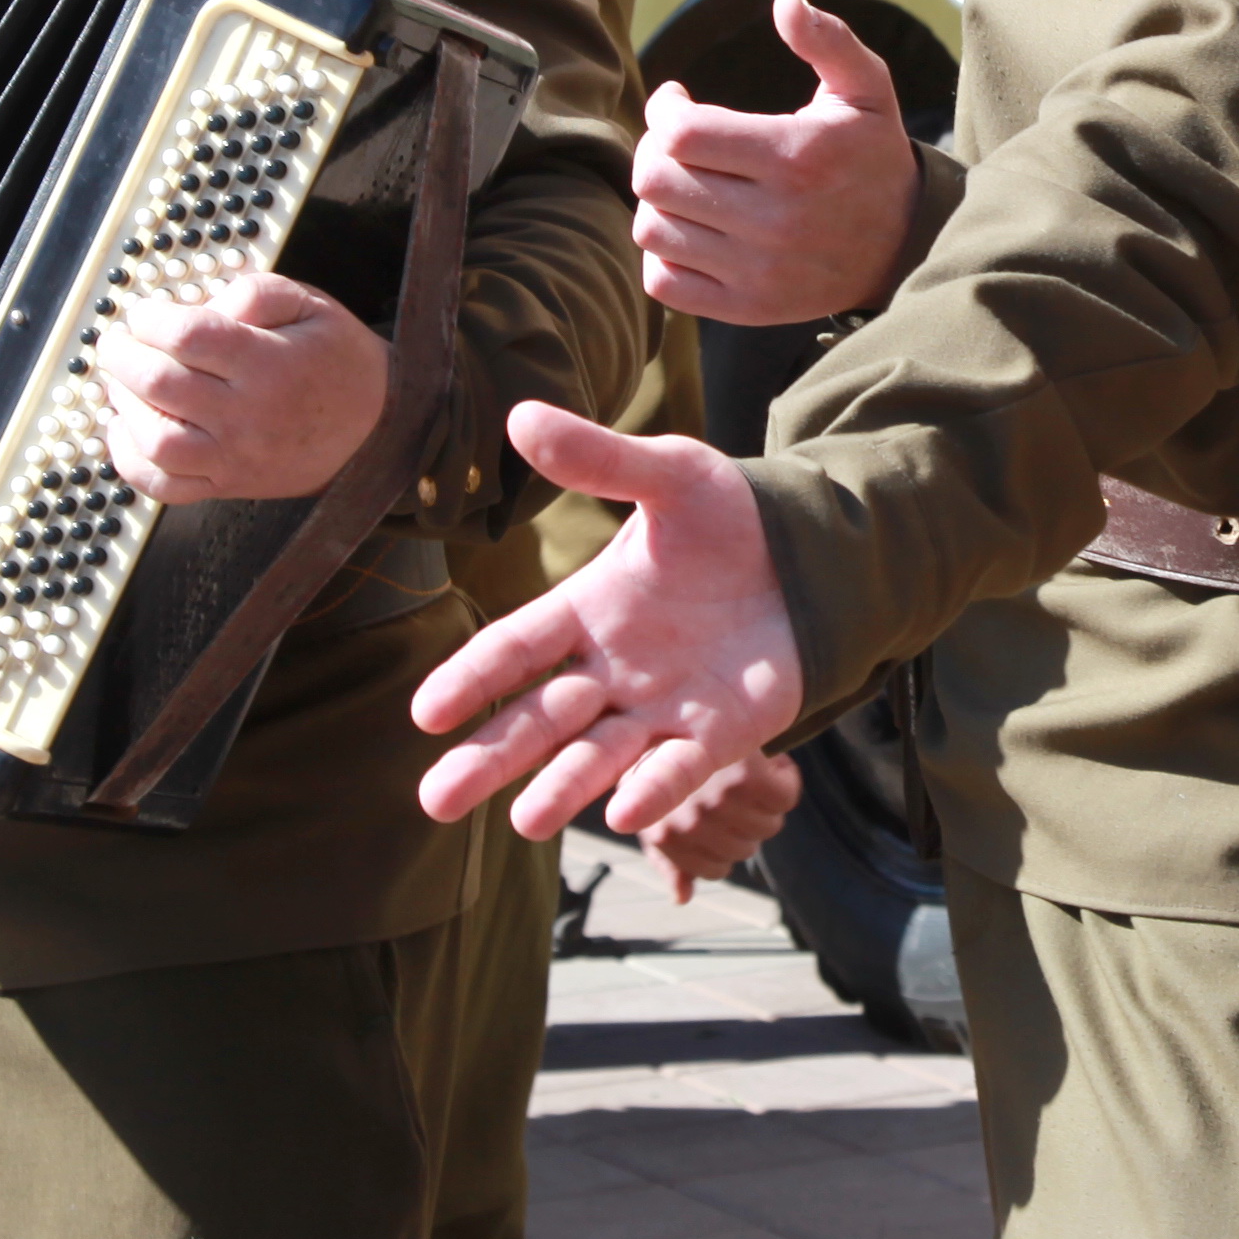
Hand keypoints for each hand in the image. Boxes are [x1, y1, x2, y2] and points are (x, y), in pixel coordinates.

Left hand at [99, 274, 389, 503]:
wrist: (379, 429)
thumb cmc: (338, 360)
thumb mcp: (310, 304)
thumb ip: (253, 293)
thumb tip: (197, 307)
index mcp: (269, 363)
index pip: (188, 335)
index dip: (151, 318)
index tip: (144, 313)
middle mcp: (249, 415)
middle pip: (160, 384)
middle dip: (122, 356)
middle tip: (115, 342)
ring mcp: (236, 457)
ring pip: (155, 440)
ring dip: (123, 405)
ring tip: (121, 383)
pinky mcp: (229, 485)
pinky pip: (165, 486)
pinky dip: (130, 460)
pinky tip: (124, 429)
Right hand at [412, 404, 808, 841]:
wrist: (811, 553)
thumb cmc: (727, 518)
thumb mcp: (669, 474)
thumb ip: (601, 459)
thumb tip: (520, 416)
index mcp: (586, 610)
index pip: (513, 650)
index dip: (471, 680)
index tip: (426, 714)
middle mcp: (612, 670)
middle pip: (538, 721)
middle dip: (490, 759)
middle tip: (435, 802)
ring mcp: (662, 707)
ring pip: (598, 756)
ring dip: (563, 787)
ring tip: (523, 822)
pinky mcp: (718, 731)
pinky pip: (679, 766)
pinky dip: (653, 789)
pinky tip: (623, 814)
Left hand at [634, 0, 917, 325]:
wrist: (905, 246)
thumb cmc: (871, 155)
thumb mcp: (866, 89)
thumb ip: (827, 40)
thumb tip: (785, 0)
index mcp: (795, 157)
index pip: (681, 135)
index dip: (664, 110)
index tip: (678, 101)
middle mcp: (774, 219)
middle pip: (656, 181)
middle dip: (654, 149)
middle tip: (676, 141)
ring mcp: (759, 270)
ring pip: (652, 230)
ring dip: (658, 200)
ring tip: (685, 182)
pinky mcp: (748, 307)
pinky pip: (664, 283)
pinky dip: (663, 253)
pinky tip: (690, 228)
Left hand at [638, 743, 802, 903]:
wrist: (681, 697)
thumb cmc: (662, 759)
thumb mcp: (658, 809)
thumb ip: (669, 857)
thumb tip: (682, 897)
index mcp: (661, 835)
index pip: (714, 870)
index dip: (725, 847)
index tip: (718, 815)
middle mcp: (685, 821)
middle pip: (744, 850)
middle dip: (745, 823)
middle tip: (733, 788)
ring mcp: (715, 800)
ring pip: (768, 827)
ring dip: (765, 802)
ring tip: (747, 771)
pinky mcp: (746, 776)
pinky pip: (784, 798)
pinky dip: (784, 780)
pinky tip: (769, 761)